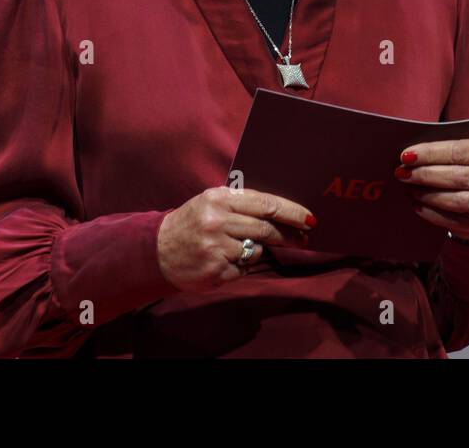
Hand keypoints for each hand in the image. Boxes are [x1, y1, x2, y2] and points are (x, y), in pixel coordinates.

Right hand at [157, 186, 316, 290]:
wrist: (158, 249)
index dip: (292, 212)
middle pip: (266, 228)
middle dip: (289, 235)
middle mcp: (217, 221)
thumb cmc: (193, 222)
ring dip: (257, 251)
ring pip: (256, 250)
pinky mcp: (216, 270)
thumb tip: (282, 212)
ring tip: (238, 248)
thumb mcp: (212, 202)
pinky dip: (241, 266)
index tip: (310, 218)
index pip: (266, 204)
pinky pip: (243, 269)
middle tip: (303, 239)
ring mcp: (216, 247)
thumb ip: (242, 204)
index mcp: (219, 199)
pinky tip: (224, 260)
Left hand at [395, 139, 468, 240]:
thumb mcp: (467, 154)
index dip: (431, 153)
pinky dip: (432, 213)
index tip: (406, 155)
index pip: (459, 150)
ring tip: (410, 189)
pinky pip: (455, 220)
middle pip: (458, 176)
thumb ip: (445, 150)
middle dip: (426, 174)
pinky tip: (417, 206)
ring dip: (429, 195)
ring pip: (458, 200)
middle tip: (402, 173)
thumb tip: (410, 154)